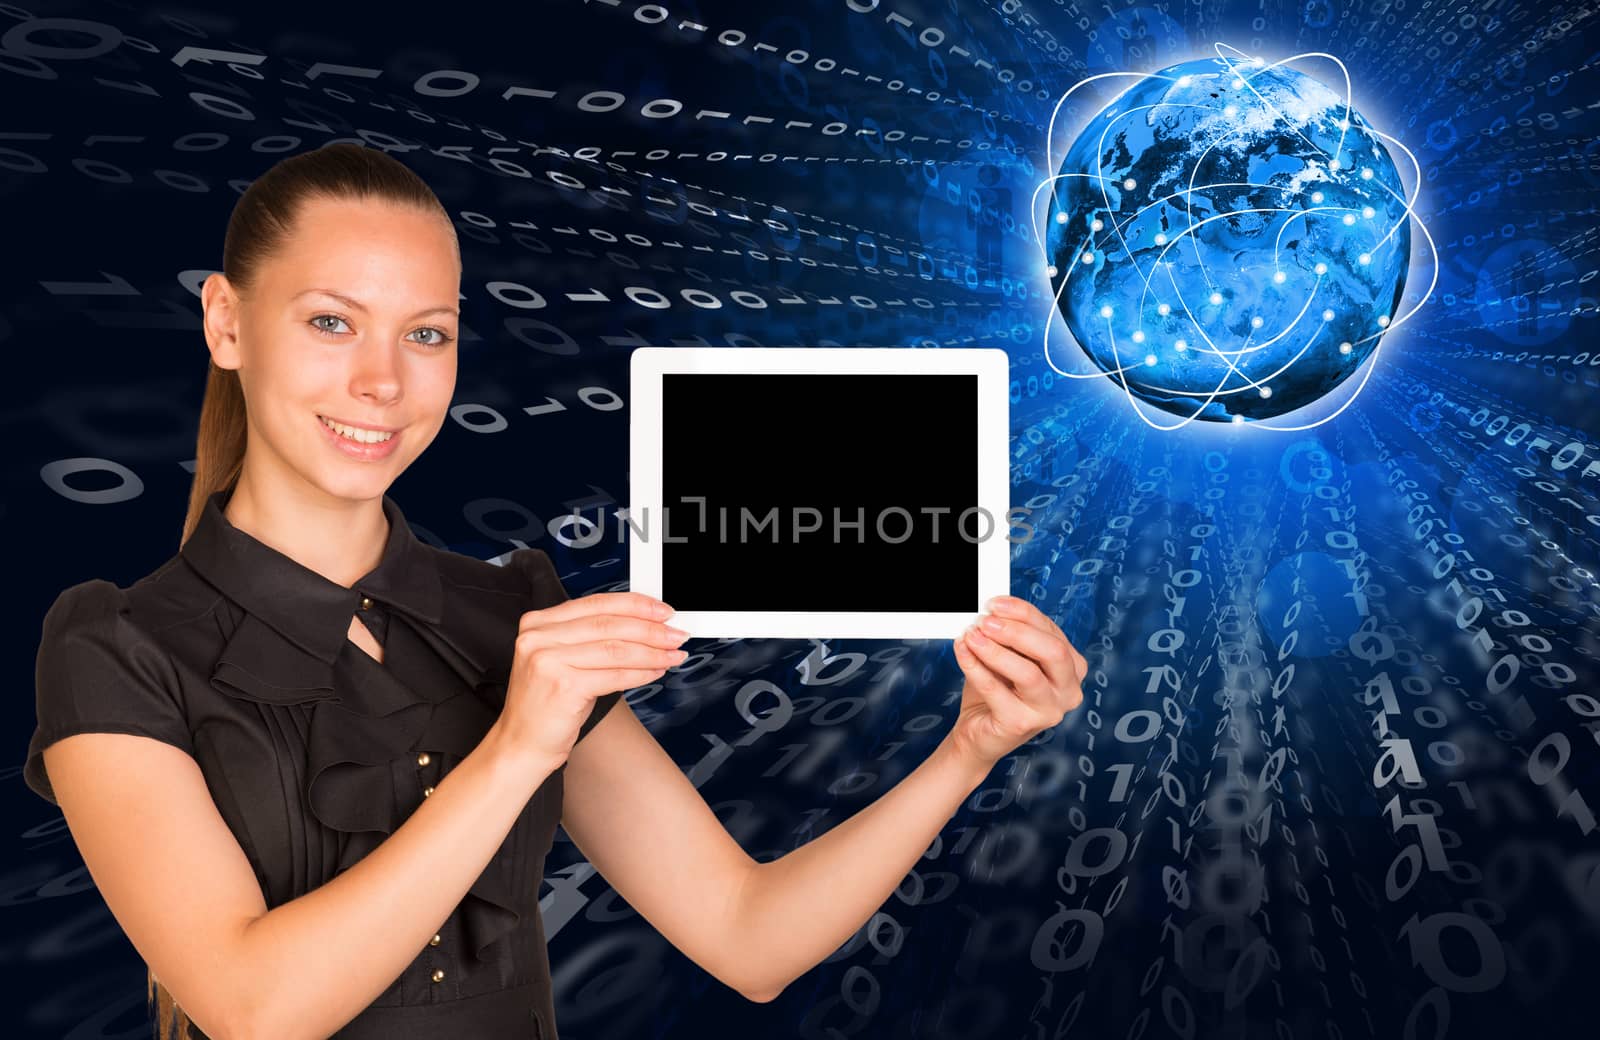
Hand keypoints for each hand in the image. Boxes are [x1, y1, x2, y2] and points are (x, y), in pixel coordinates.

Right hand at [498, 592, 689, 769]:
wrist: (522, 744)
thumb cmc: (546, 704)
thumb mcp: (562, 661)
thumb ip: (590, 638)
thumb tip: (642, 625)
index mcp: (538, 623)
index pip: (596, 604)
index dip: (635, 604)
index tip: (662, 609)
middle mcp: (539, 637)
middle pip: (609, 624)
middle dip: (651, 628)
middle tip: (676, 633)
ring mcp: (548, 661)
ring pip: (616, 649)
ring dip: (653, 651)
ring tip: (673, 653)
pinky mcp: (563, 686)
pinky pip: (615, 675)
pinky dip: (642, 673)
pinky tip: (657, 671)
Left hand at [948, 596, 1086, 768]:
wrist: (979, 732)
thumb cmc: (998, 689)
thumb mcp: (1008, 656)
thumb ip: (1008, 636)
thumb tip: (992, 612)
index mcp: (1072, 668)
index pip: (1052, 632)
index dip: (1022, 613)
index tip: (995, 603)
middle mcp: (1069, 691)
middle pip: (1052, 651)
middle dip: (1016, 631)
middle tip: (986, 621)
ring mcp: (1049, 712)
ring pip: (1028, 673)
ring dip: (995, 650)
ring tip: (972, 636)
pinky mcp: (1021, 724)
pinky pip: (996, 691)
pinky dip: (975, 667)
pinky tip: (962, 651)